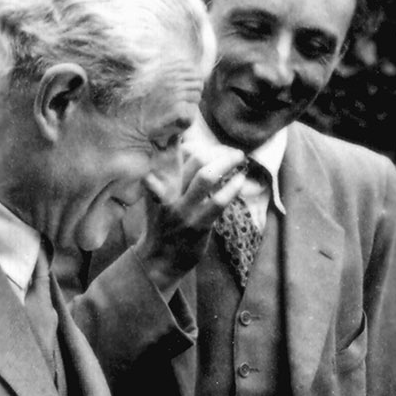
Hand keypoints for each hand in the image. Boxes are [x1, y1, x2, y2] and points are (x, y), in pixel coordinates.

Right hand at [134, 144, 248, 292]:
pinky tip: (239, 181)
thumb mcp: (158, 194)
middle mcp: (166, 192)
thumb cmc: (164, 222)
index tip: (205, 136)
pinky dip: (233, 187)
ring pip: (207, 175)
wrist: (158, 259)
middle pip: (195, 157)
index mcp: (156, 181)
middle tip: (231, 152)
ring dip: (227, 162)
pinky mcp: (198, 225)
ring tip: (238, 158)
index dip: (190, 136)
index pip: (173, 149)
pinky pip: (219, 201)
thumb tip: (194, 144)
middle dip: (218, 150)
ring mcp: (182, 209)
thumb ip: (171, 171)